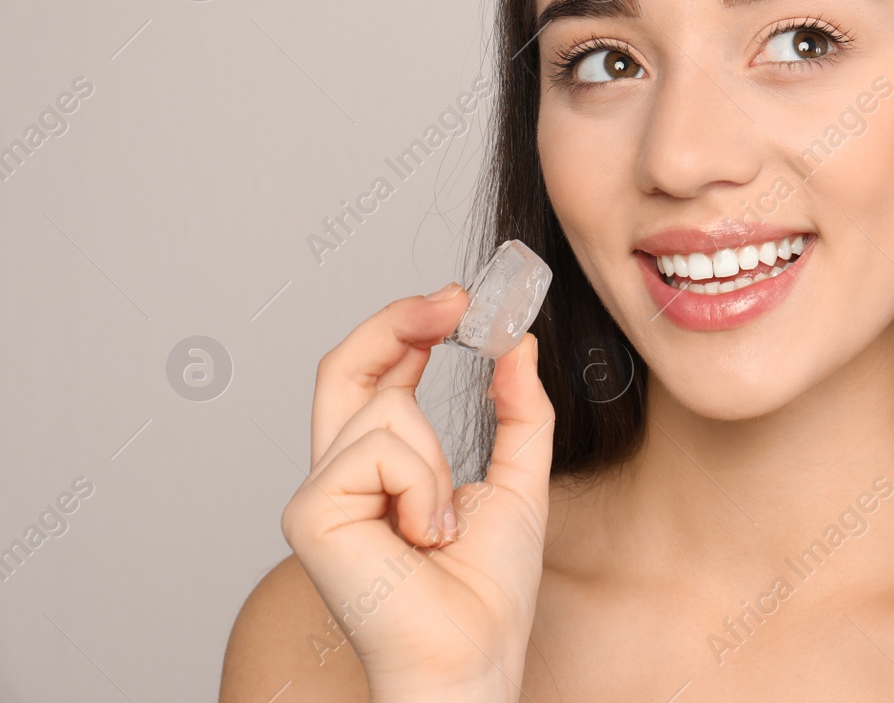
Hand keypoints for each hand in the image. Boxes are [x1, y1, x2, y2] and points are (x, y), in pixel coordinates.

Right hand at [280, 284, 553, 701]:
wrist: (473, 655)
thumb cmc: (487, 591)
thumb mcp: (521, 481)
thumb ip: (519, 412)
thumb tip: (517, 346)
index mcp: (380, 467)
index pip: (377, 375)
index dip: (409, 327)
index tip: (463, 302)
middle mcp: (340, 474)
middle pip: (347, 364)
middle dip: (399, 320)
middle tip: (457, 301)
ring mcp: (318, 492)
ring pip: (385, 408)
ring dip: (437, 460)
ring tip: (442, 526)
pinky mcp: (310, 512)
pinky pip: (379, 450)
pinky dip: (421, 487)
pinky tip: (424, 537)